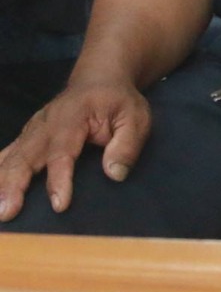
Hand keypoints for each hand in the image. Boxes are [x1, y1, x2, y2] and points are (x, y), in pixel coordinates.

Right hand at [0, 79, 152, 220]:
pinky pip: (6, 155)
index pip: (63, 152)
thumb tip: (115, 174)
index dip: (60, 179)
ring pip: (10, 158)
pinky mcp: (26, 138)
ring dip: (0, 183)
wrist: (99, 79)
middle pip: (25, 157)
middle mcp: (45, 124)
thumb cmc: (118, 101)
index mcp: (72, 117)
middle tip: (8, 212)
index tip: (59, 205)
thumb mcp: (136, 116)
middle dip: (14, 185)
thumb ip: (127, 144)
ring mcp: (32, 130)